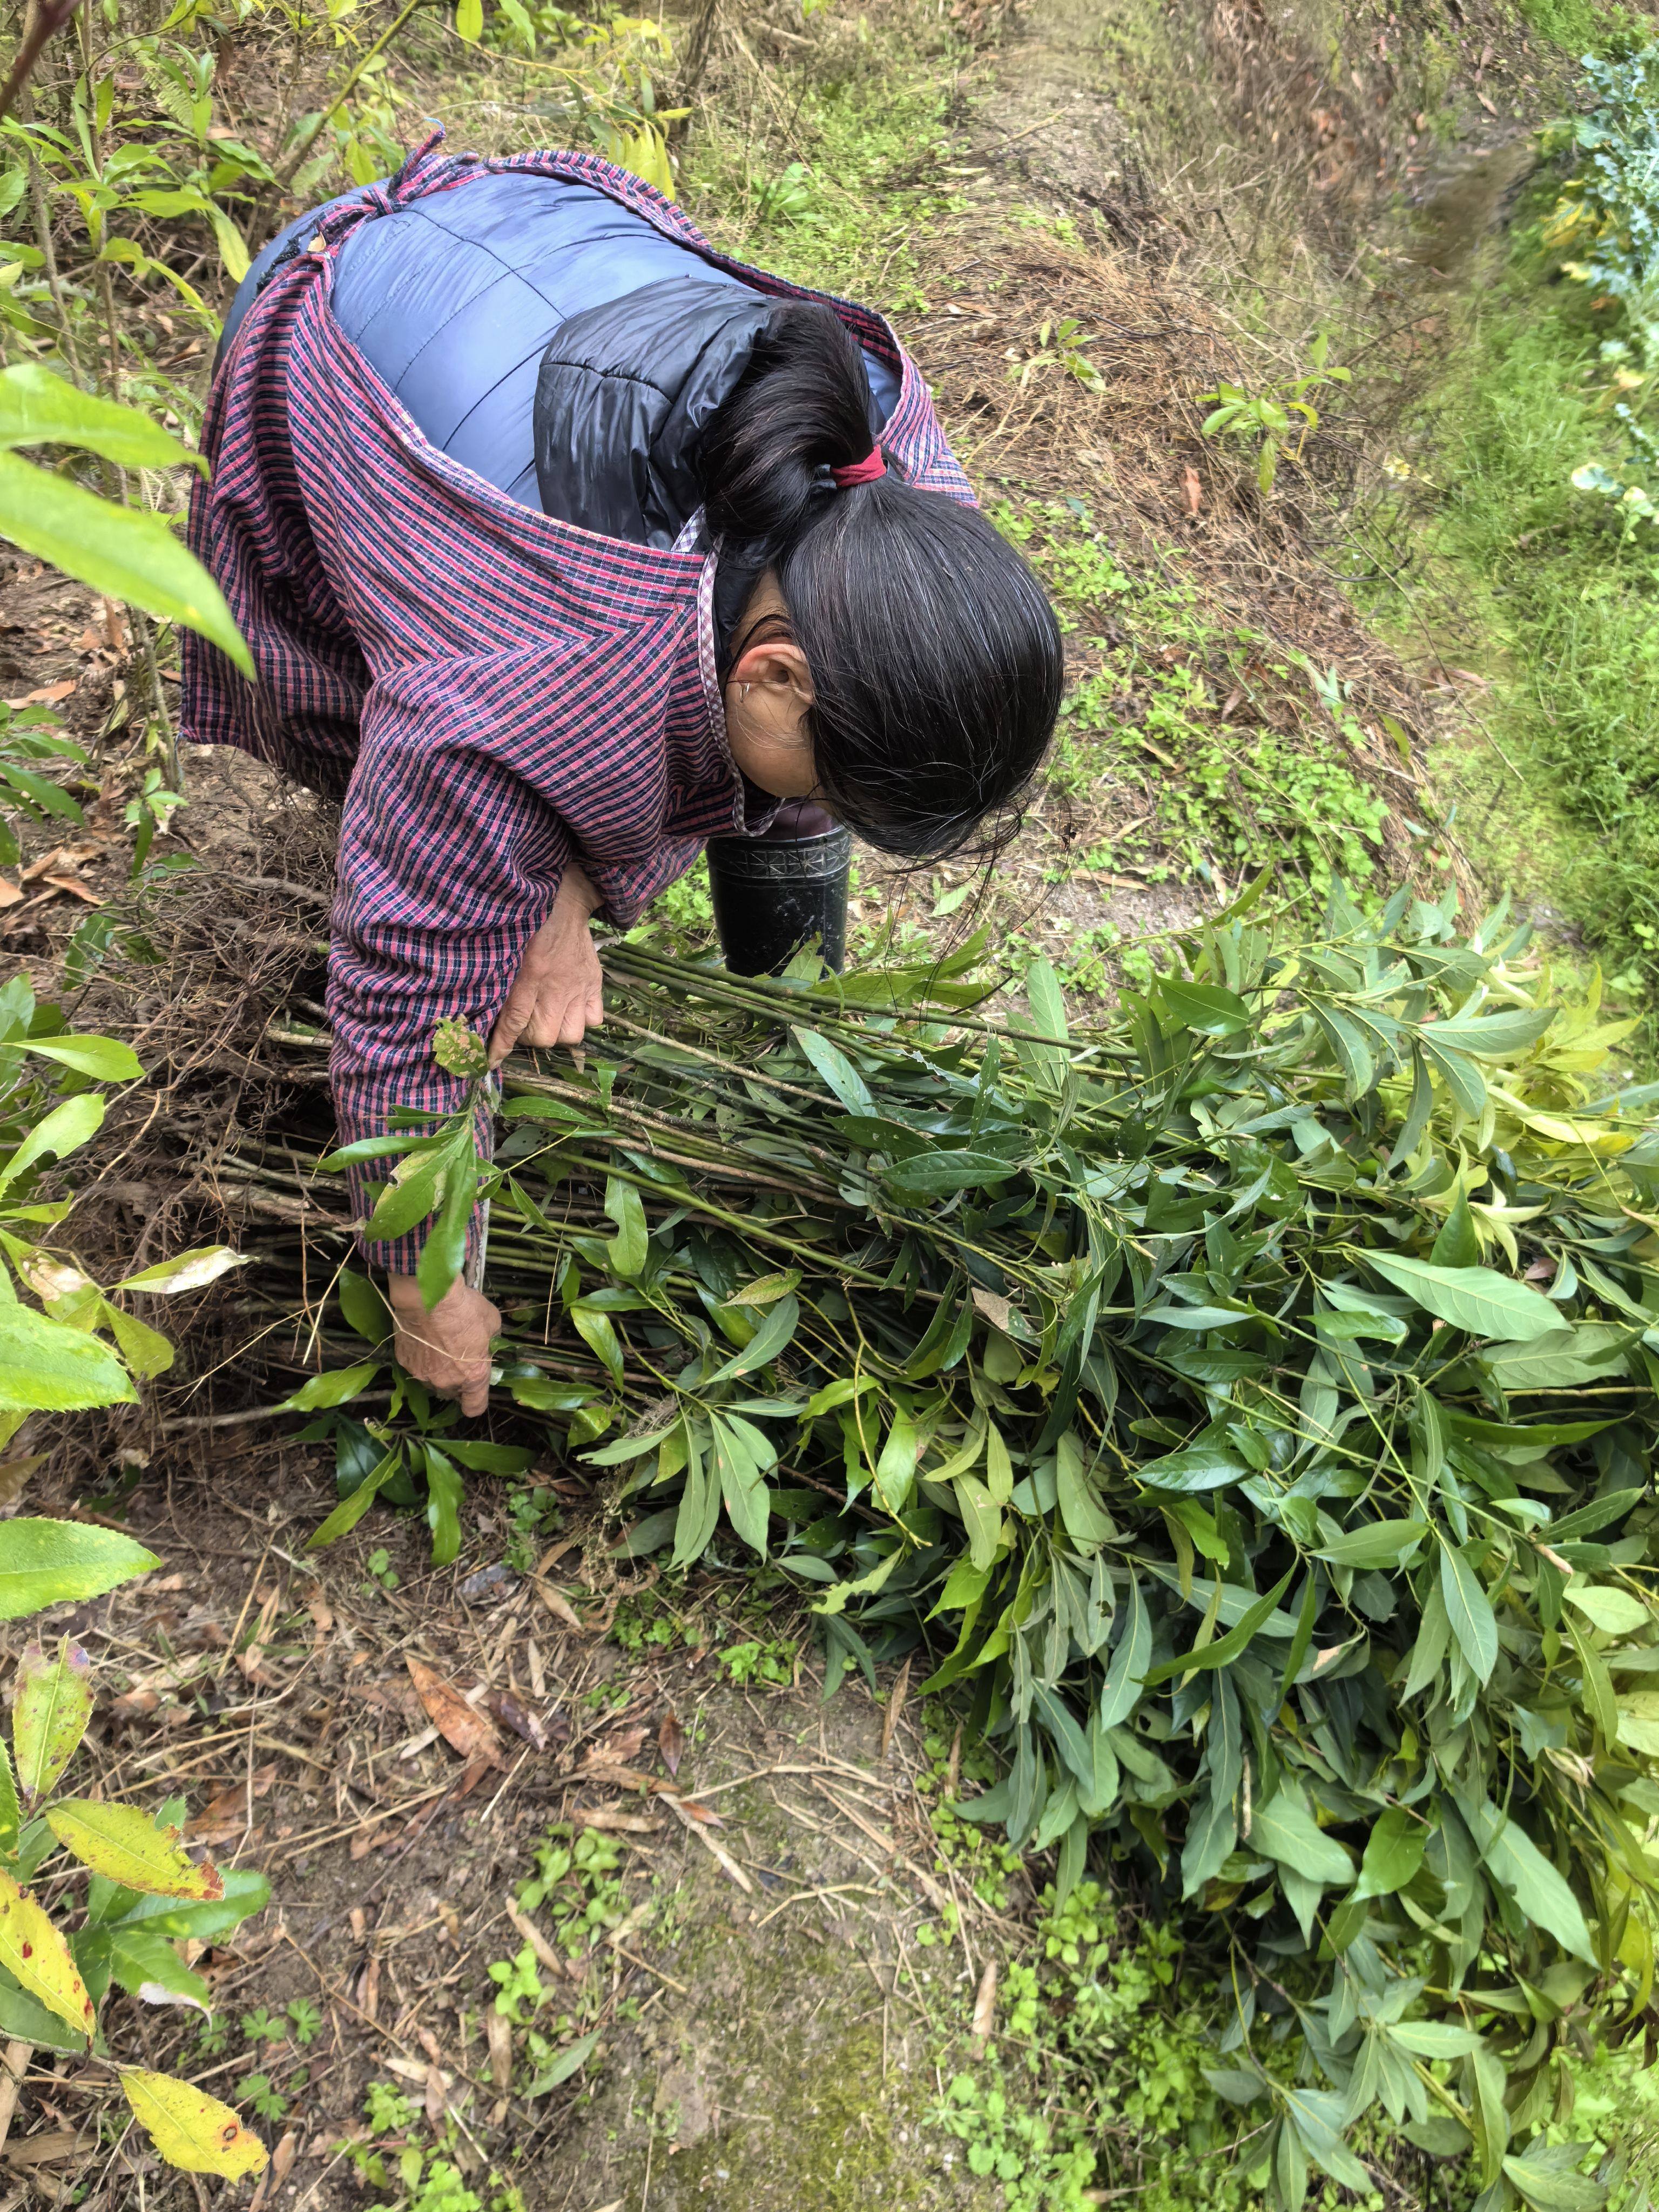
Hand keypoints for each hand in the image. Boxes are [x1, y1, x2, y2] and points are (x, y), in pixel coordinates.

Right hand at [386, 1273, 500, 1416]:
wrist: (427, 1296)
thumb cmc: (465, 1308)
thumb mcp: (491, 1322)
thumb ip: (490, 1341)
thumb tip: (486, 1343)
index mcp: (473, 1375)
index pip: (474, 1407)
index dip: (474, 1402)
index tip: (474, 1393)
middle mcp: (446, 1381)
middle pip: (452, 1393)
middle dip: (456, 1381)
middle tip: (458, 1359)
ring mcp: (422, 1373)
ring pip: (432, 1381)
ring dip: (437, 1371)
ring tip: (438, 1348)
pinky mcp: (404, 1361)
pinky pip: (415, 1366)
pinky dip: (420, 1358)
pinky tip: (423, 1340)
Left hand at [490, 863, 603, 1066]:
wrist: (562, 902)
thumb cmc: (527, 926)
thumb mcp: (507, 949)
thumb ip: (500, 980)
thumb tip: (487, 1013)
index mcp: (529, 975)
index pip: (513, 1021)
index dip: (502, 1045)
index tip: (492, 1061)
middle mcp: (556, 985)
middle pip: (543, 1036)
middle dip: (530, 1036)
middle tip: (523, 1024)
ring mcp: (578, 986)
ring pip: (570, 1035)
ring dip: (556, 1031)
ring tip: (548, 1018)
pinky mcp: (595, 983)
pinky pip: (594, 1020)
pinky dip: (583, 1020)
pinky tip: (571, 1009)